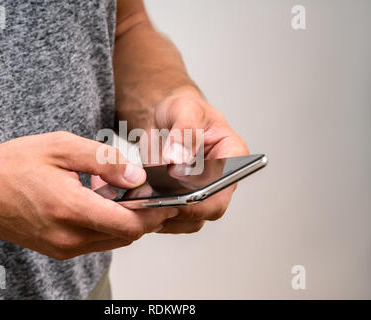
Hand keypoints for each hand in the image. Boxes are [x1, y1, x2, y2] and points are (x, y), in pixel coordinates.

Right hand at [0, 132, 177, 258]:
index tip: (168, 201)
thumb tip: (137, 175)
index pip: (130, 225)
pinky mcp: (59, 250)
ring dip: (126, 220)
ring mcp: (63, 248)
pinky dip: (108, 224)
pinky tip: (101, 201)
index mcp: (70, 209)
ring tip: (121, 191)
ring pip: (113, 240)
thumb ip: (104, 161)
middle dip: (145, 216)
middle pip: (126, 236)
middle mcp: (68, 237)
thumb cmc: (14, 165)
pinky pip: (97, 240)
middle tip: (147, 190)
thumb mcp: (61, 147)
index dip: (155, 214)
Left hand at [152, 87, 248, 232]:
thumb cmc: (181, 110)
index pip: (226, 183)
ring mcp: (201, 194)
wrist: (162, 119)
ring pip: (189, 220)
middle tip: (153, 199)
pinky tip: (137, 204)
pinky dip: (154, 216)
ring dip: (165, 215)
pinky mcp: (182, 202)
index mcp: (232, 155)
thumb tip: (179, 158)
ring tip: (141, 201)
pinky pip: (172, 219)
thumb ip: (184, 131)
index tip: (176, 179)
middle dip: (182, 208)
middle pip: (209, 208)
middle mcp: (221, 180)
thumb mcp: (184, 110)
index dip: (205, 188)